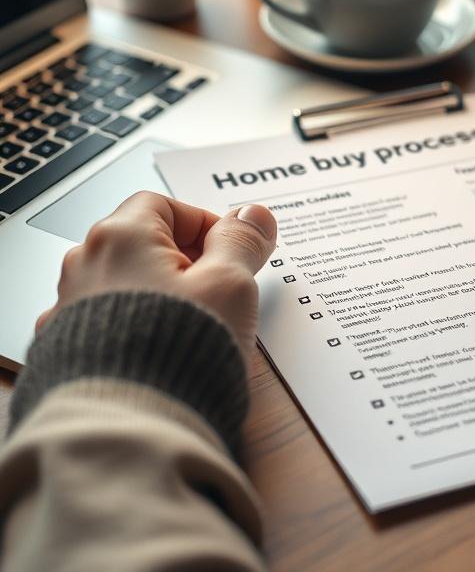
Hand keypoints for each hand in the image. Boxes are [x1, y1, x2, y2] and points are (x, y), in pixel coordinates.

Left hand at [40, 191, 277, 354]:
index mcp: (121, 236)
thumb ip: (242, 242)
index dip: (205, 222)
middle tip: (222, 287)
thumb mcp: (230, 283)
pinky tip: (163, 349)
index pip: (165, 205)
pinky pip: (109, 323)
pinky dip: (137, 327)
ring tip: (196, 325)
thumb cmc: (177, 351)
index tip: (232, 249)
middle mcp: (85, 265)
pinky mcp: (67, 349)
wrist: (132, 425)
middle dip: (187, 261)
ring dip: (162, 295)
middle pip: (144, 244)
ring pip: (126, 285)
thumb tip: (252, 216)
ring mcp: (70, 308)